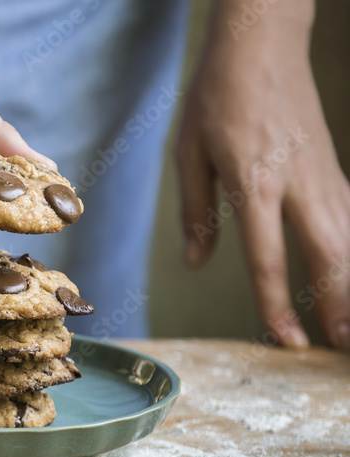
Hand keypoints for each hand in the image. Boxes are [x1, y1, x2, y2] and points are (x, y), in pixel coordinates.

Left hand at [177, 0, 349, 347]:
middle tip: (339, 346)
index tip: (286, 341)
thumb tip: (196, 263)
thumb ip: (195, 212)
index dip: (278, 306)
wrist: (262, 44)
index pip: (268, 259)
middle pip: (327, 255)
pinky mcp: (333, 167)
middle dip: (338, 305)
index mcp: (254, 182)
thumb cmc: (216, 97)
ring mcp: (323, 174)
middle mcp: (297, 183)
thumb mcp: (188, 153)